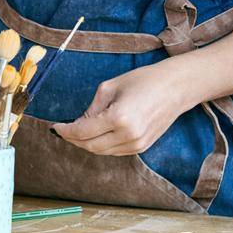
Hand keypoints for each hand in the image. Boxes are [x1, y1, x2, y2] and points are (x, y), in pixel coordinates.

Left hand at [52, 60, 196, 155]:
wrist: (176, 87)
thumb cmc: (145, 80)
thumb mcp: (111, 87)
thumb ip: (92, 108)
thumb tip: (78, 123)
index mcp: (118, 118)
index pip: (82, 131)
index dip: (65, 130)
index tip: (55, 127)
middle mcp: (128, 135)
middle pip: (89, 146)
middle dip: (73, 139)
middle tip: (64, 130)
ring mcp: (136, 144)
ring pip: (101, 151)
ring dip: (86, 143)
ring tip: (78, 132)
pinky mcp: (142, 147)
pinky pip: (114, 151)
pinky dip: (102, 145)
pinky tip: (96, 134)